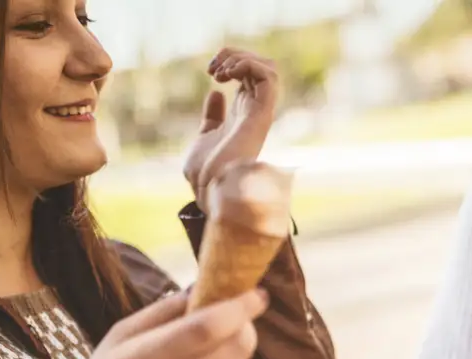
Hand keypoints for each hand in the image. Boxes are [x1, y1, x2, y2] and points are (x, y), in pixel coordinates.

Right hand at [61, 289, 267, 358]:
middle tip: (238, 321)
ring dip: (240, 357)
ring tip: (218, 353)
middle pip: (234, 350)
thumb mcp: (119, 338)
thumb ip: (161, 311)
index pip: (206, 327)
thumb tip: (200, 286)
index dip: (238, 308)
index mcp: (148, 355)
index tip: (257, 295)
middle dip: (245, 329)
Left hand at [183, 48, 278, 212]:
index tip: (211, 73)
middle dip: (235, 56)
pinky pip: (268, 77)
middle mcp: (254, 112)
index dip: (232, 65)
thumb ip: (212, 117)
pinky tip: (228, 75)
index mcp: (242, 116)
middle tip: (213, 68)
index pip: (249, 78)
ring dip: (242, 58)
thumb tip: (217, 93)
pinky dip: (248, 65)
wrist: (211, 190)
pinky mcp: (261, 115)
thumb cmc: (205, 175)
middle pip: (260, 67)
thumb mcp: (203, 137)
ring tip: (222, 70)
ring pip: (267, 67)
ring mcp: (259, 113)